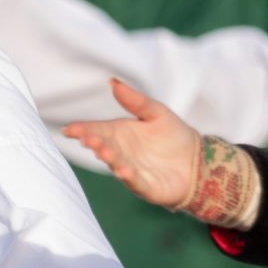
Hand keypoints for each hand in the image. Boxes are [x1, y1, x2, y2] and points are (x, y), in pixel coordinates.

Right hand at [64, 79, 204, 210]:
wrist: (198, 161)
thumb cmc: (174, 136)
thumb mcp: (156, 112)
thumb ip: (135, 100)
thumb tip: (113, 82)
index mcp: (120, 134)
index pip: (97, 130)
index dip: (82, 130)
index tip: (69, 129)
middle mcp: (121, 153)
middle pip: (103, 147)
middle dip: (94, 143)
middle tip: (86, 138)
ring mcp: (131, 170)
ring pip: (116, 164)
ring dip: (109, 159)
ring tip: (103, 151)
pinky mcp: (146, 186)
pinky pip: (135, 181)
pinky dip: (128, 177)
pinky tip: (122, 171)